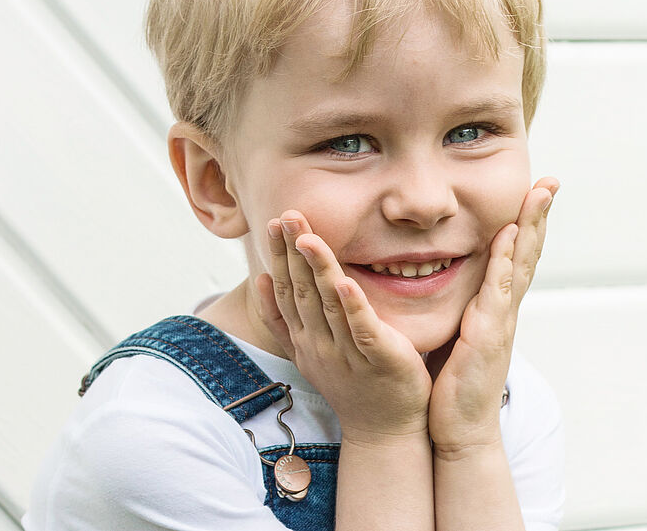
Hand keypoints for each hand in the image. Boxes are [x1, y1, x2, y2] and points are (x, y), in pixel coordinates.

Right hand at [257, 211, 431, 443]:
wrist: (383, 430)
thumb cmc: (353, 384)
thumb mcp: (310, 351)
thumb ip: (286, 320)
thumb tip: (263, 281)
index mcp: (305, 338)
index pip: (286, 291)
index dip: (279, 257)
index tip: (274, 223)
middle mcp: (320, 344)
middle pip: (301, 292)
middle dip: (293, 252)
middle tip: (286, 215)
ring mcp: (347, 353)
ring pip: (328, 305)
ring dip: (317, 270)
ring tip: (309, 238)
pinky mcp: (379, 358)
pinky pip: (363, 329)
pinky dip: (353, 305)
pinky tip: (345, 282)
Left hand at [426, 177, 558, 452]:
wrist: (459, 430)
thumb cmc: (454, 386)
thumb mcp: (460, 338)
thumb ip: (462, 311)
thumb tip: (449, 286)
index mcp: (496, 308)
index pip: (516, 257)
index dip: (526, 224)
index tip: (535, 191)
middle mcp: (505, 309)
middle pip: (528, 253)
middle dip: (539, 216)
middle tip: (551, 182)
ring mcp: (501, 320)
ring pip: (521, 264)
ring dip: (531, 228)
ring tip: (539, 194)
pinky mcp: (488, 335)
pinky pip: (499, 291)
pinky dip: (507, 261)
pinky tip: (508, 236)